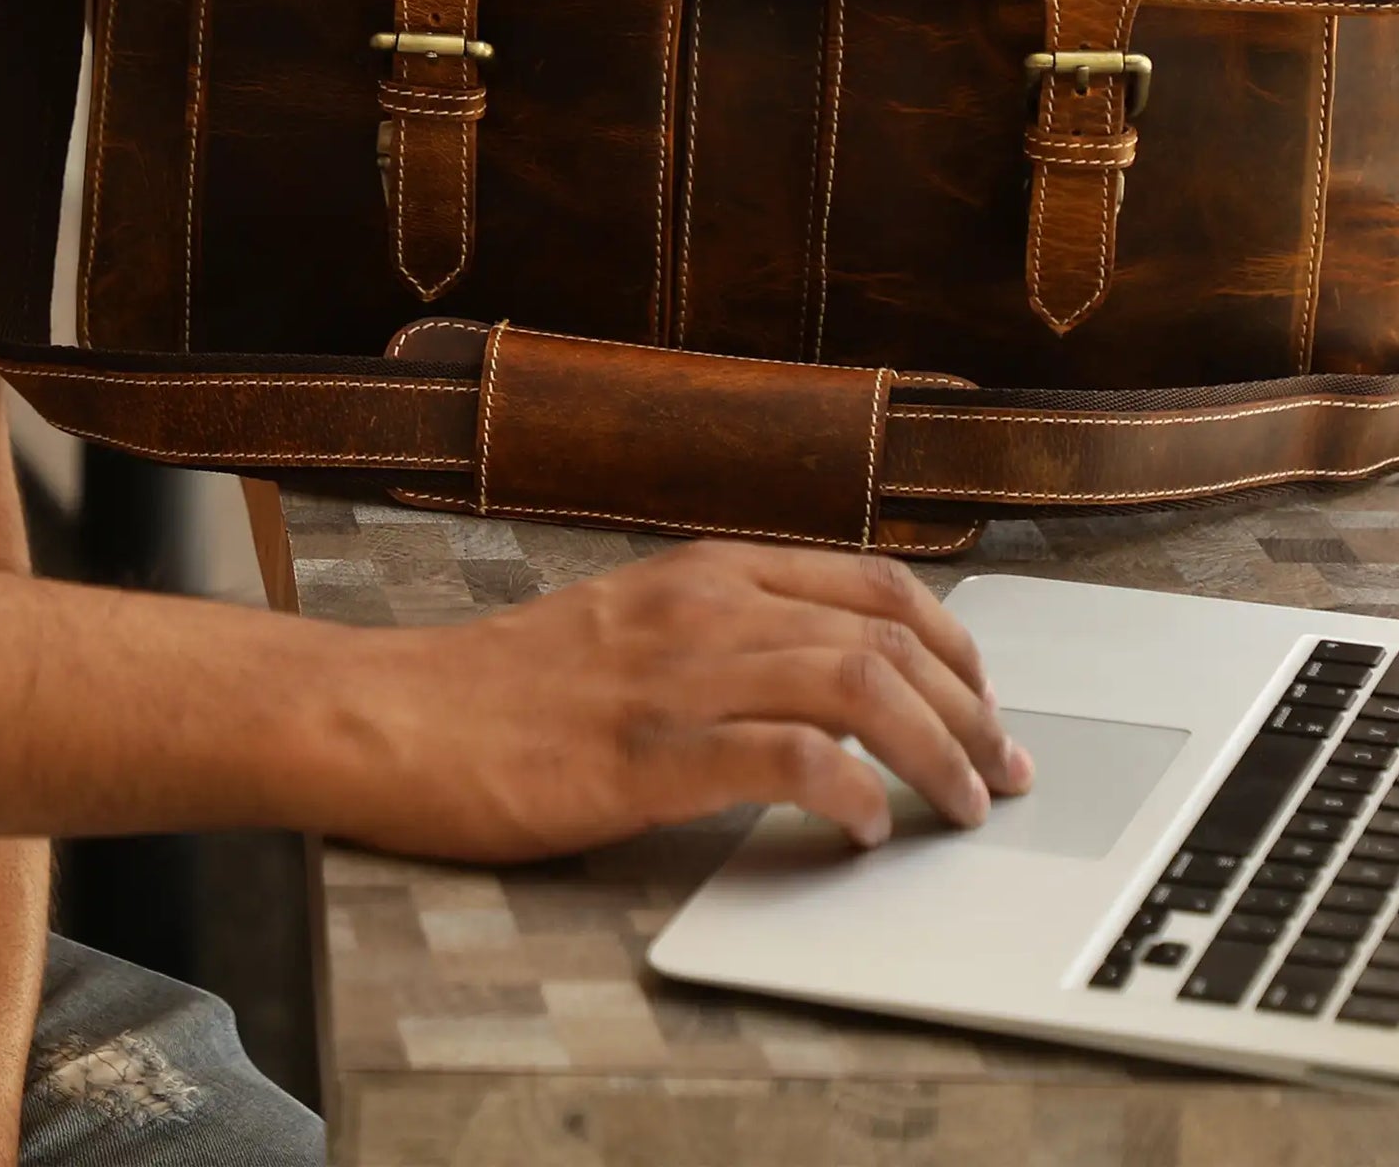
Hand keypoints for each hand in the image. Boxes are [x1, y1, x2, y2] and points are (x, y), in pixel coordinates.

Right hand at [317, 540, 1034, 862]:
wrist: (397, 713)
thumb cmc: (507, 683)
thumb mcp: (632, 622)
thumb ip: (723, 630)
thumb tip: (821, 670)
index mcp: (707, 571)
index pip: (874, 584)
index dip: (954, 643)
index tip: (984, 700)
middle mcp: (705, 607)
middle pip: (886, 634)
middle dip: (970, 706)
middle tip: (1000, 768)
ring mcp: (676, 675)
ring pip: (855, 684)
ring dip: (934, 750)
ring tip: (961, 805)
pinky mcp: (645, 753)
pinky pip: (783, 757)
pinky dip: (849, 791)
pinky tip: (865, 828)